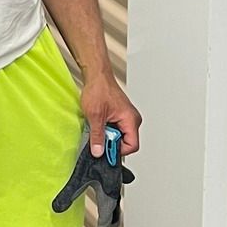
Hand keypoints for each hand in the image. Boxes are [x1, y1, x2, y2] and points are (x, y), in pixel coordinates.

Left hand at [51, 74, 140, 226]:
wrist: (96, 75)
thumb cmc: (99, 89)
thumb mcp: (95, 116)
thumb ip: (98, 137)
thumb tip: (98, 152)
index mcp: (131, 120)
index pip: (132, 146)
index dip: (118, 151)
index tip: (105, 150)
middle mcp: (132, 119)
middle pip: (126, 143)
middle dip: (111, 143)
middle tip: (99, 137)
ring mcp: (126, 117)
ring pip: (119, 136)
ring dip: (108, 135)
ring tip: (98, 126)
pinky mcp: (120, 115)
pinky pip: (116, 129)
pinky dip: (107, 129)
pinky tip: (99, 123)